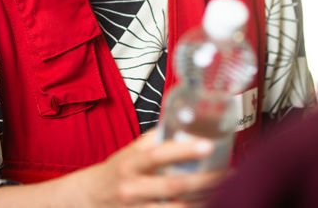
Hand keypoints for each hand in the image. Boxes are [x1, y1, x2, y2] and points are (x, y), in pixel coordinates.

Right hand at [72, 131, 226, 207]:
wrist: (89, 198)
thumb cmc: (117, 171)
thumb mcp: (131, 151)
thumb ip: (155, 138)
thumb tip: (186, 119)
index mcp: (131, 164)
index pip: (158, 155)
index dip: (184, 151)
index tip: (208, 145)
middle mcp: (133, 188)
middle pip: (173, 186)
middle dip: (205, 181)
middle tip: (228, 173)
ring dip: (204, 199)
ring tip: (224, 189)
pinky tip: (207, 202)